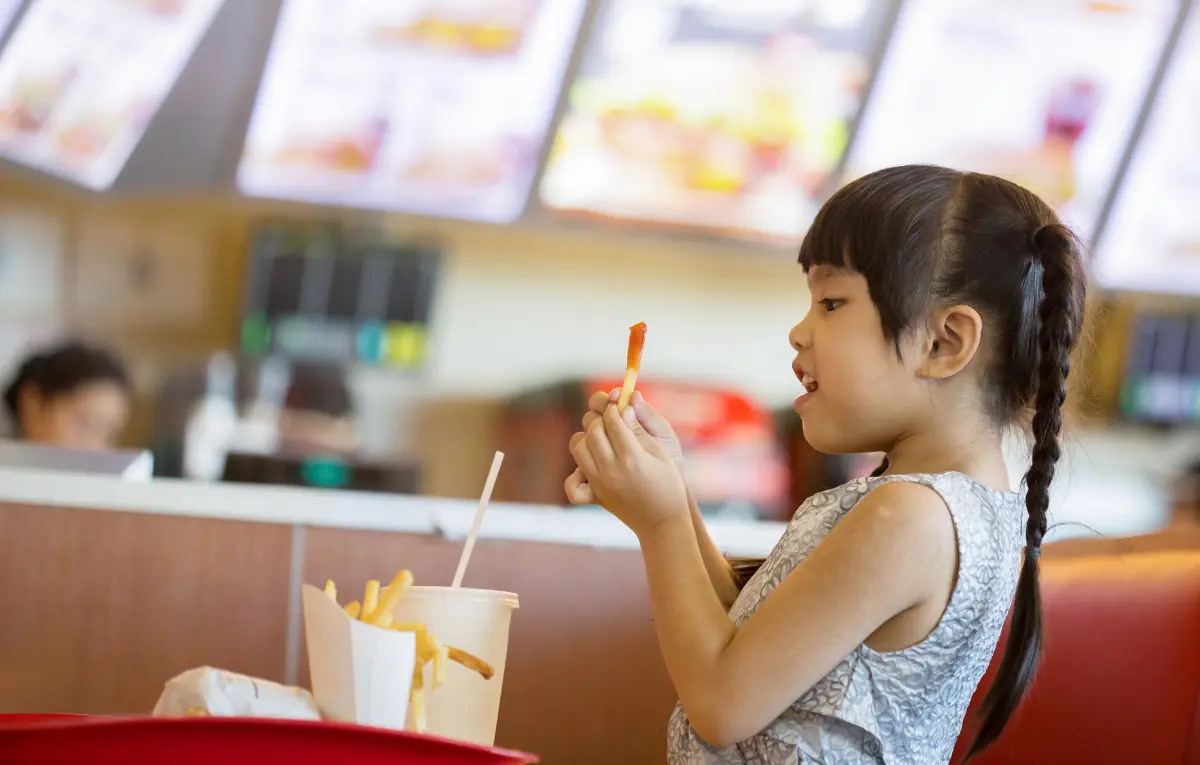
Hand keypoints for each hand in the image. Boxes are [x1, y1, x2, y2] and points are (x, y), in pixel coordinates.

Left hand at [565, 390, 684, 504]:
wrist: (663, 522)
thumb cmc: (668, 485)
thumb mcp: (661, 453)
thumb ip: (640, 431)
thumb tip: (624, 408)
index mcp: (632, 458)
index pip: (613, 421)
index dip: (615, 409)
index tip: (618, 407)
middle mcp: (611, 470)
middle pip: (593, 431)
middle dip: (600, 420)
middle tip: (610, 421)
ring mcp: (600, 484)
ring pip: (578, 448)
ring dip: (586, 438)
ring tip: (601, 439)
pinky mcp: (595, 496)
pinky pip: (572, 484)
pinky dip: (575, 473)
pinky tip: (589, 466)